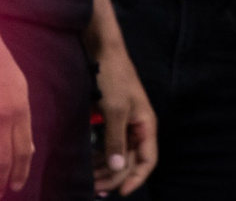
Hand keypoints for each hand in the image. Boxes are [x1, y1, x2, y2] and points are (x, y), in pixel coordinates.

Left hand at [93, 38, 159, 194]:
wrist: (102, 49)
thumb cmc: (113, 76)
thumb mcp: (115, 110)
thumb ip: (116, 140)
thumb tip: (116, 168)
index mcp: (146, 125)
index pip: (148, 161)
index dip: (136, 179)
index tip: (120, 193)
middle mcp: (137, 127)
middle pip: (130, 161)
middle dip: (114, 176)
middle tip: (95, 187)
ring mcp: (124, 123)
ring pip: (118, 155)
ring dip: (105, 168)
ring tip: (89, 179)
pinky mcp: (111, 119)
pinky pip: (108, 144)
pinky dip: (99, 155)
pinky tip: (88, 163)